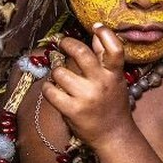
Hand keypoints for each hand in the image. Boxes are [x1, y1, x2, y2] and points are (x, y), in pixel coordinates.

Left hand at [42, 24, 132, 146]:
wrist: (114, 135)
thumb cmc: (113, 104)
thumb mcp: (115, 79)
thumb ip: (105, 57)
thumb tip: (95, 33)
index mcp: (114, 74)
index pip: (114, 49)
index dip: (105, 34)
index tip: (96, 26)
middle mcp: (101, 83)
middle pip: (81, 53)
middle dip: (67, 44)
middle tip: (62, 43)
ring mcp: (86, 97)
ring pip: (60, 72)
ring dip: (56, 71)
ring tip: (59, 75)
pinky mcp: (72, 110)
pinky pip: (51, 91)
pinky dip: (48, 88)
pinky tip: (52, 89)